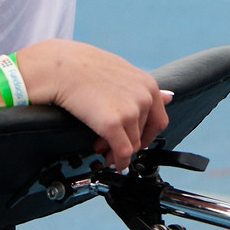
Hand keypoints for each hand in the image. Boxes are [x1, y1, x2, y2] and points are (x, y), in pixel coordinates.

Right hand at [19, 39, 170, 170]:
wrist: (59, 67)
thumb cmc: (83, 67)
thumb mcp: (122, 71)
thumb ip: (143, 88)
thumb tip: (170, 96)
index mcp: (148, 84)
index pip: (159, 118)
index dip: (146, 134)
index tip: (136, 139)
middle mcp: (144, 98)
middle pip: (146, 134)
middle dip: (131, 144)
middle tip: (115, 148)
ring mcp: (130, 111)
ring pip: (133, 144)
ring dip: (118, 152)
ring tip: (102, 148)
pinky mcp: (112, 124)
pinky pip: (123, 152)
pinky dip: (118, 162)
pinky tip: (109, 162)